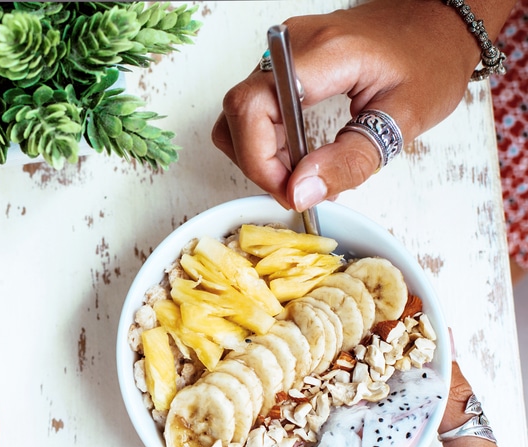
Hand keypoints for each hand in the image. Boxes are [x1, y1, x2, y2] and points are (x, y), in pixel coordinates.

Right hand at [212, 0, 513, 210]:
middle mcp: (292, 45)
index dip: (258, 159)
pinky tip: (301, 155)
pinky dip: (267, 141)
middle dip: (259, 163)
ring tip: (303, 174)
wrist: (438, 24)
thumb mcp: (404, 120)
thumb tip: (299, 193)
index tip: (290, 191)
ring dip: (260, 155)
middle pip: (238, 113)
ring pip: (238, 114)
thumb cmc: (431, 61)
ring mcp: (283, 51)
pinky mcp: (282, 62)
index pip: (253, 107)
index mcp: (324, 54)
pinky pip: (254, 107)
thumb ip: (351, 160)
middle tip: (299, 189)